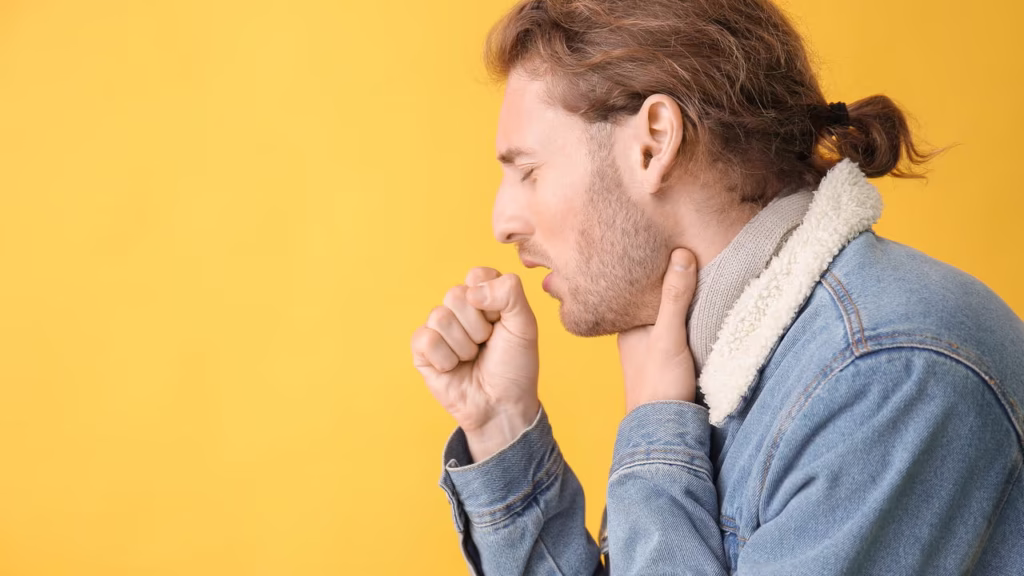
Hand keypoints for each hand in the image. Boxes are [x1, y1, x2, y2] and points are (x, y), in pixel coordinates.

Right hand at [411, 267, 540, 461]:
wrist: (501, 405)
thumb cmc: (514, 366)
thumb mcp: (525, 326)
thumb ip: (510, 293)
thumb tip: (471, 291)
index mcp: (484, 296)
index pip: (477, 275)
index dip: (492, 300)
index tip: (501, 322)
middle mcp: (459, 308)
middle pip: (455, 295)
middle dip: (478, 327)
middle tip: (487, 345)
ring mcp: (438, 328)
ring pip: (440, 317)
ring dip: (464, 347)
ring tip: (472, 358)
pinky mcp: (422, 350)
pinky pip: (426, 339)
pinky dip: (446, 359)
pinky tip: (454, 368)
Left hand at [617, 248, 697, 413]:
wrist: (665, 429)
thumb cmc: (658, 383)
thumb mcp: (668, 335)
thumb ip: (674, 298)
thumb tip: (681, 254)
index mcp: (626, 323)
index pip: (638, 285)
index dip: (651, 264)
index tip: (667, 239)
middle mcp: (636, 331)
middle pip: (653, 296)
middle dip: (668, 277)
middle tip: (688, 245)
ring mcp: (653, 344)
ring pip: (668, 312)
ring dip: (682, 297)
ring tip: (701, 266)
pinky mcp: (671, 356)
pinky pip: (680, 326)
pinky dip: (690, 315)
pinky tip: (705, 303)